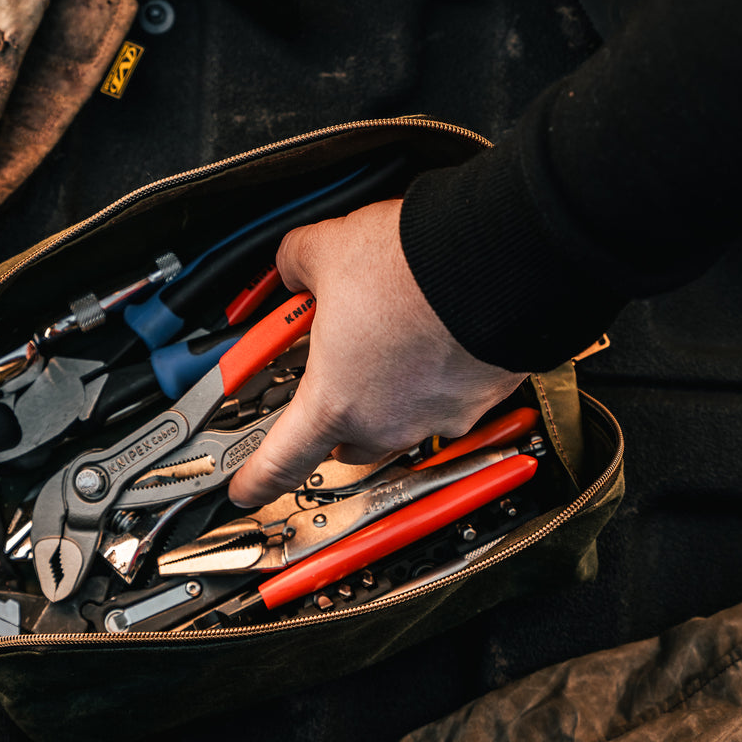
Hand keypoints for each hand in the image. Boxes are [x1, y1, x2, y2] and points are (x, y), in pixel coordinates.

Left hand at [227, 197, 527, 507]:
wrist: (496, 259)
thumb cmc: (413, 267)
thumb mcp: (326, 251)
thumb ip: (295, 267)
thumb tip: (292, 265)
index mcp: (334, 403)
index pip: (279, 465)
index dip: (254, 482)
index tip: (245, 490)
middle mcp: (386, 424)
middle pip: (344, 443)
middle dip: (332, 414)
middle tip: (330, 369)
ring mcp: (438, 417)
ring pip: (400, 421)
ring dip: (387, 392)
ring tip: (387, 338)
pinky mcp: (481, 400)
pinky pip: (448, 399)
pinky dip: (435, 376)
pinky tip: (433, 334)